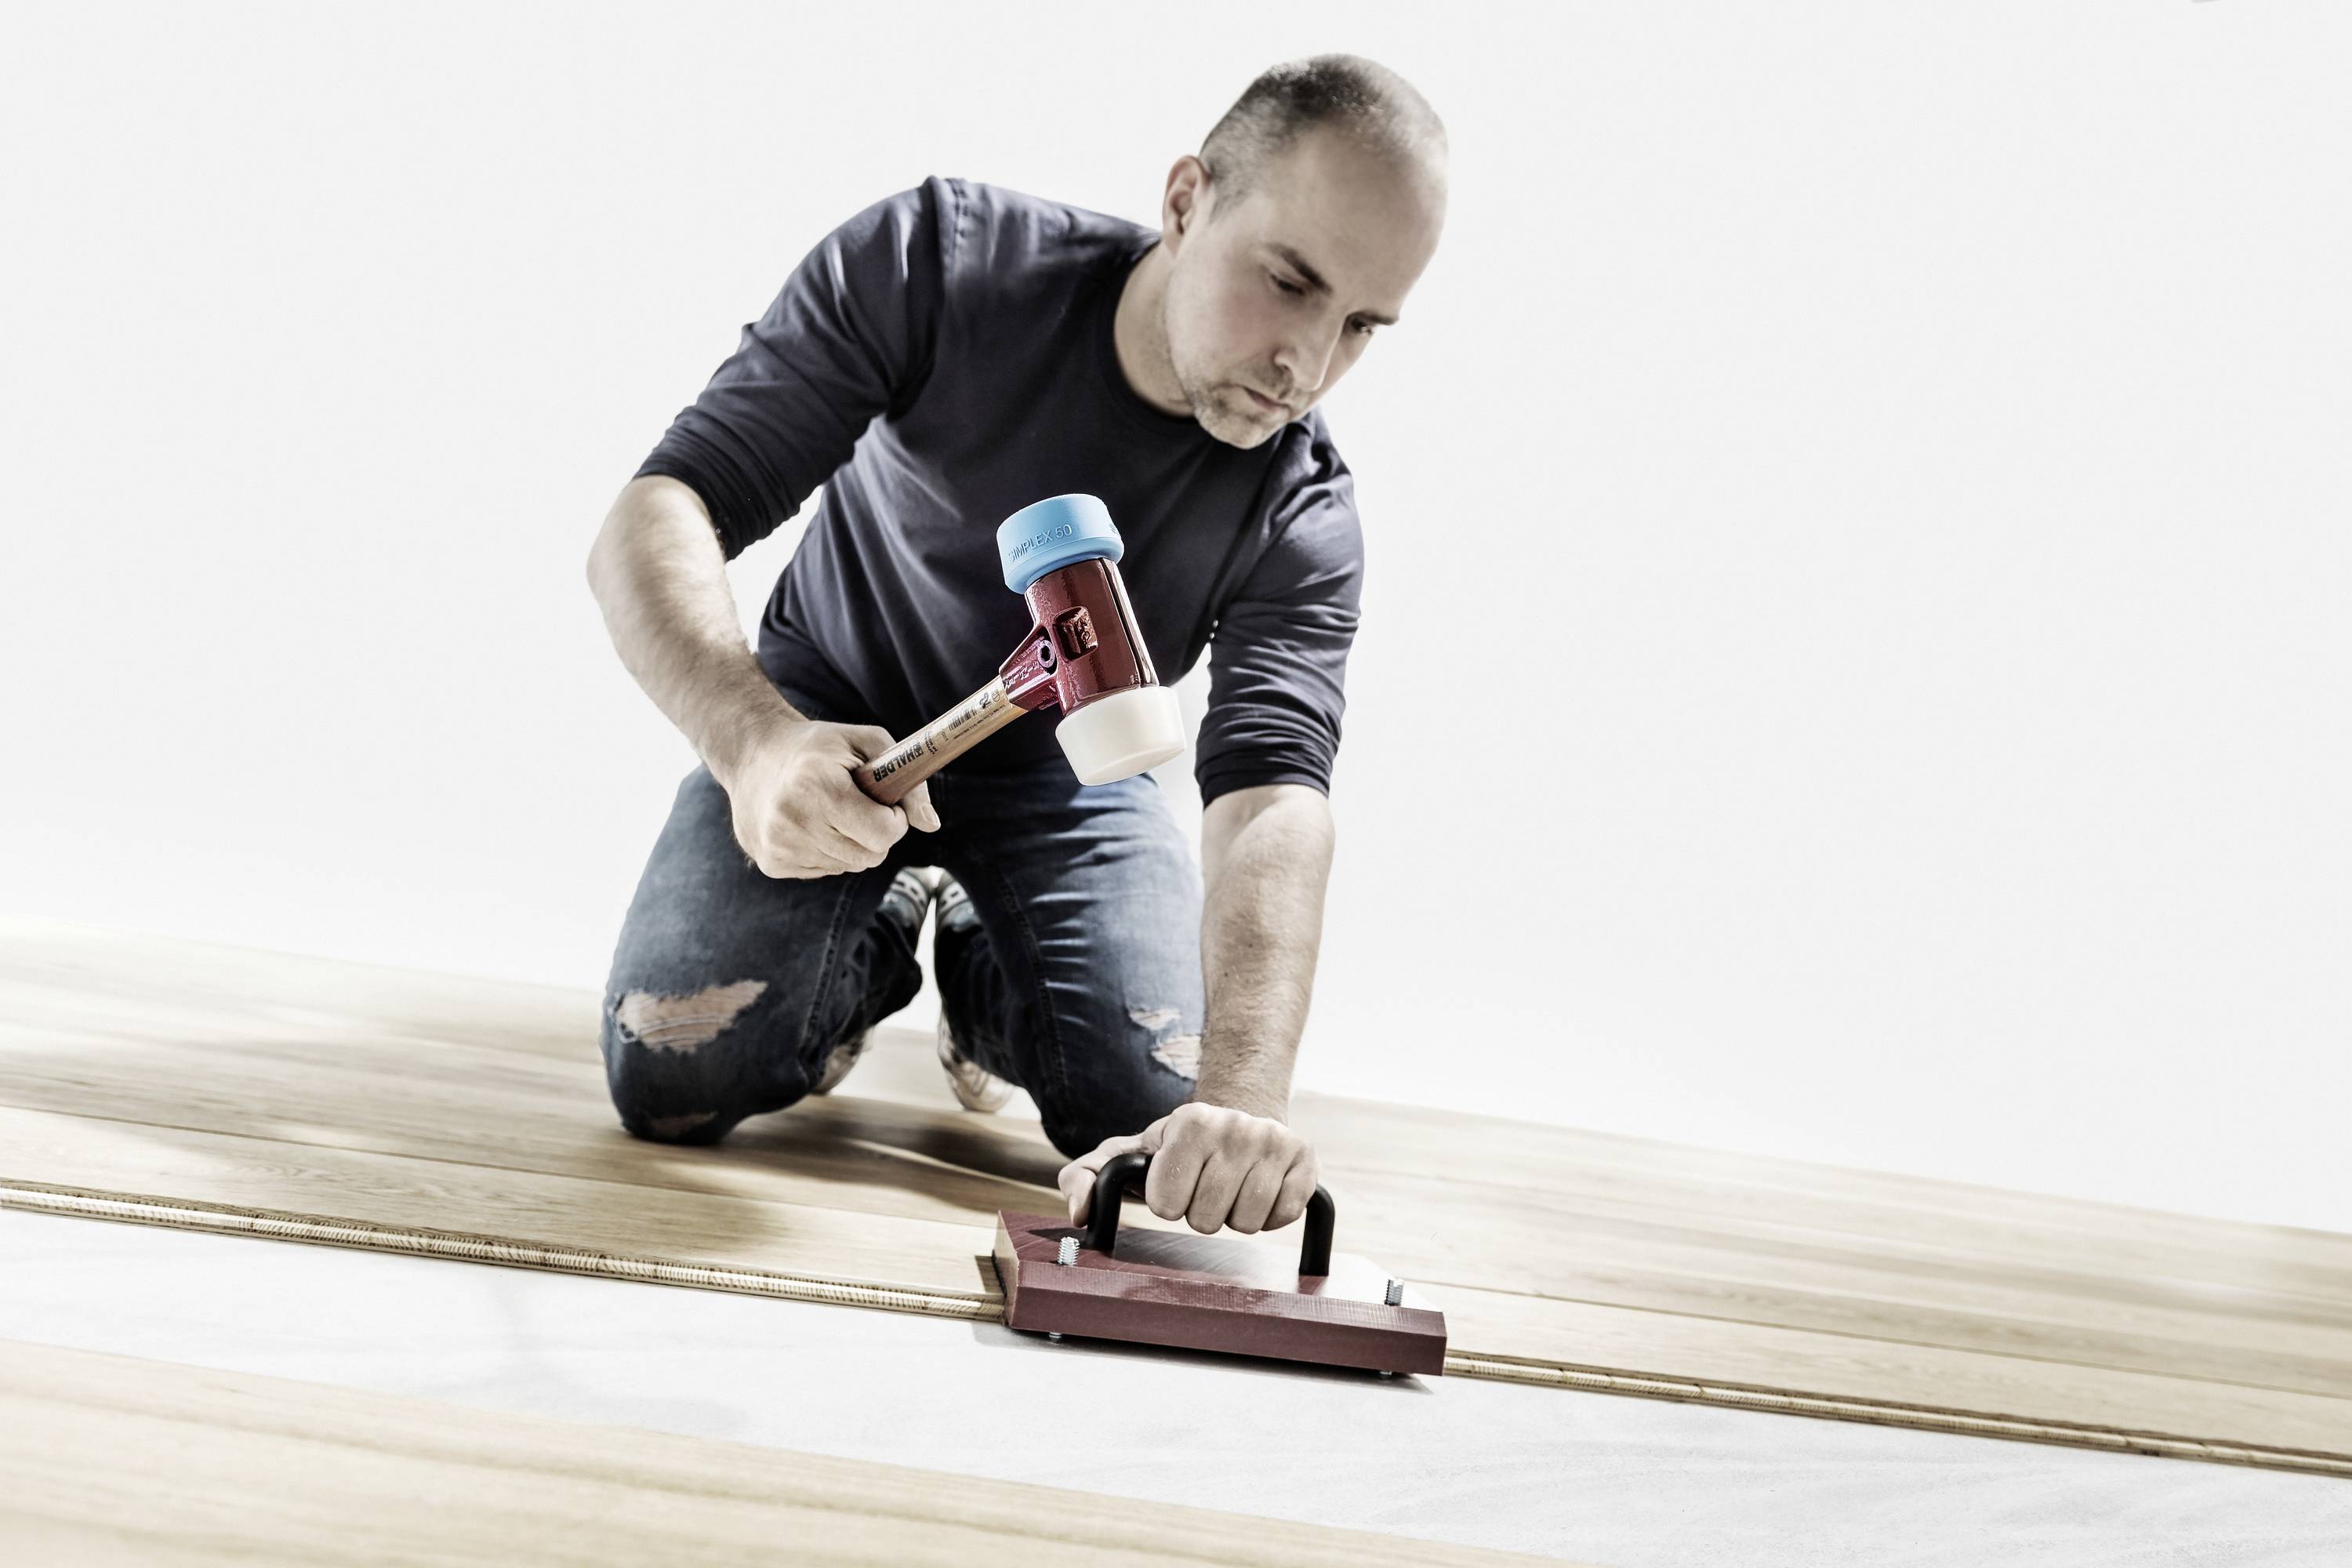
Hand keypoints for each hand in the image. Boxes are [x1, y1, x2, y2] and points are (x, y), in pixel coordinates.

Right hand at [721, 716, 940, 878]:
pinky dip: (827, 851)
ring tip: (829, 810)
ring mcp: (778, 846)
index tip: (885, 803)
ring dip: (851, 843)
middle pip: (871, 856)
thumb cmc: (820, 747)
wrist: (752, 753)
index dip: (895, 819)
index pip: (883, 833)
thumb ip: (907, 781)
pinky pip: (826, 870)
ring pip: (850, 866)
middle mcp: (792, 820)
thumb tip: (932, 824)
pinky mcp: (771, 863)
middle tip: (857, 805)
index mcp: (816, 786)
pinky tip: (809, 824)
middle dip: (876, 833)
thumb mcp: (867, 743)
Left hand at [1056, 1101, 1319, 1236]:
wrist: (1237, 1119)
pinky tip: (1260, 1191)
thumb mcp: (1123, 1155)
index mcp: (1190, 1121)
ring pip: (1247, 1223)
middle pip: (1207, 1219)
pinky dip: (1270, 1215)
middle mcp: (1236, 1125)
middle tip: (1205, 1187)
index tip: (1175, 1183)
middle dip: (1201, 1213)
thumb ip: (1084, 1177)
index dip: (1169, 1203)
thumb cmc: (1174, 1149)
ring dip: (1234, 1216)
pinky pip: (1285, 1216)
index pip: (1168, 1205)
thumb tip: (1081, 1212)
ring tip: (1231, 1189)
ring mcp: (1275, 1140)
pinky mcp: (1306, 1160)